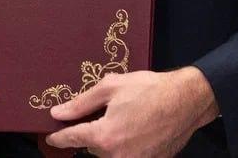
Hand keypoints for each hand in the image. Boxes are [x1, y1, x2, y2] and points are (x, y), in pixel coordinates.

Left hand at [46, 67, 217, 156]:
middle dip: (93, 130)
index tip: (51, 136)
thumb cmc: (149, 89)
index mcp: (105, 136)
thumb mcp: (110, 87)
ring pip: (110, 152)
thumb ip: (81, 104)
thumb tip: (58, 113)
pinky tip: (137, 126)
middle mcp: (118, 156)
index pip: (72, 139)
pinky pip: (128, 154)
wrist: (187, 100)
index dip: (59, 137)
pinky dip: (128, 143)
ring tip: (126, 116)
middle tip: (105, 111)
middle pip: (93, 146)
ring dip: (111, 138)